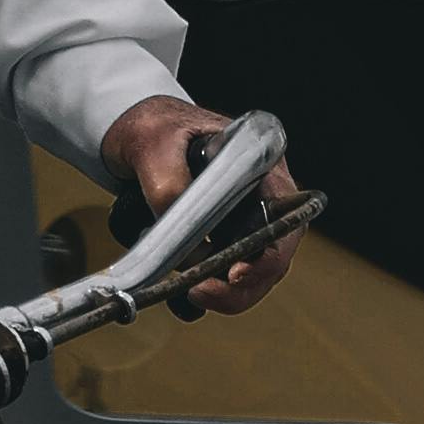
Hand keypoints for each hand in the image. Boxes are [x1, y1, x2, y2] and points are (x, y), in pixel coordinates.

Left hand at [99, 94, 307, 318]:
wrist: (138, 135)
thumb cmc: (155, 129)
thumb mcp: (154, 144)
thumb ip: (168, 183)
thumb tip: (185, 237)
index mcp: (261, 168)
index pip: (285, 222)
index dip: (268, 257)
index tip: (235, 274)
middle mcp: (262, 199)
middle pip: (273, 258)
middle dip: (242, 288)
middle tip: (200, 294)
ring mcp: (244, 222)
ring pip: (252, 274)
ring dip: (226, 294)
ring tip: (191, 293)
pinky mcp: (222, 240)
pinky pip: (225, 275)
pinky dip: (210, 290)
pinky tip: (185, 291)